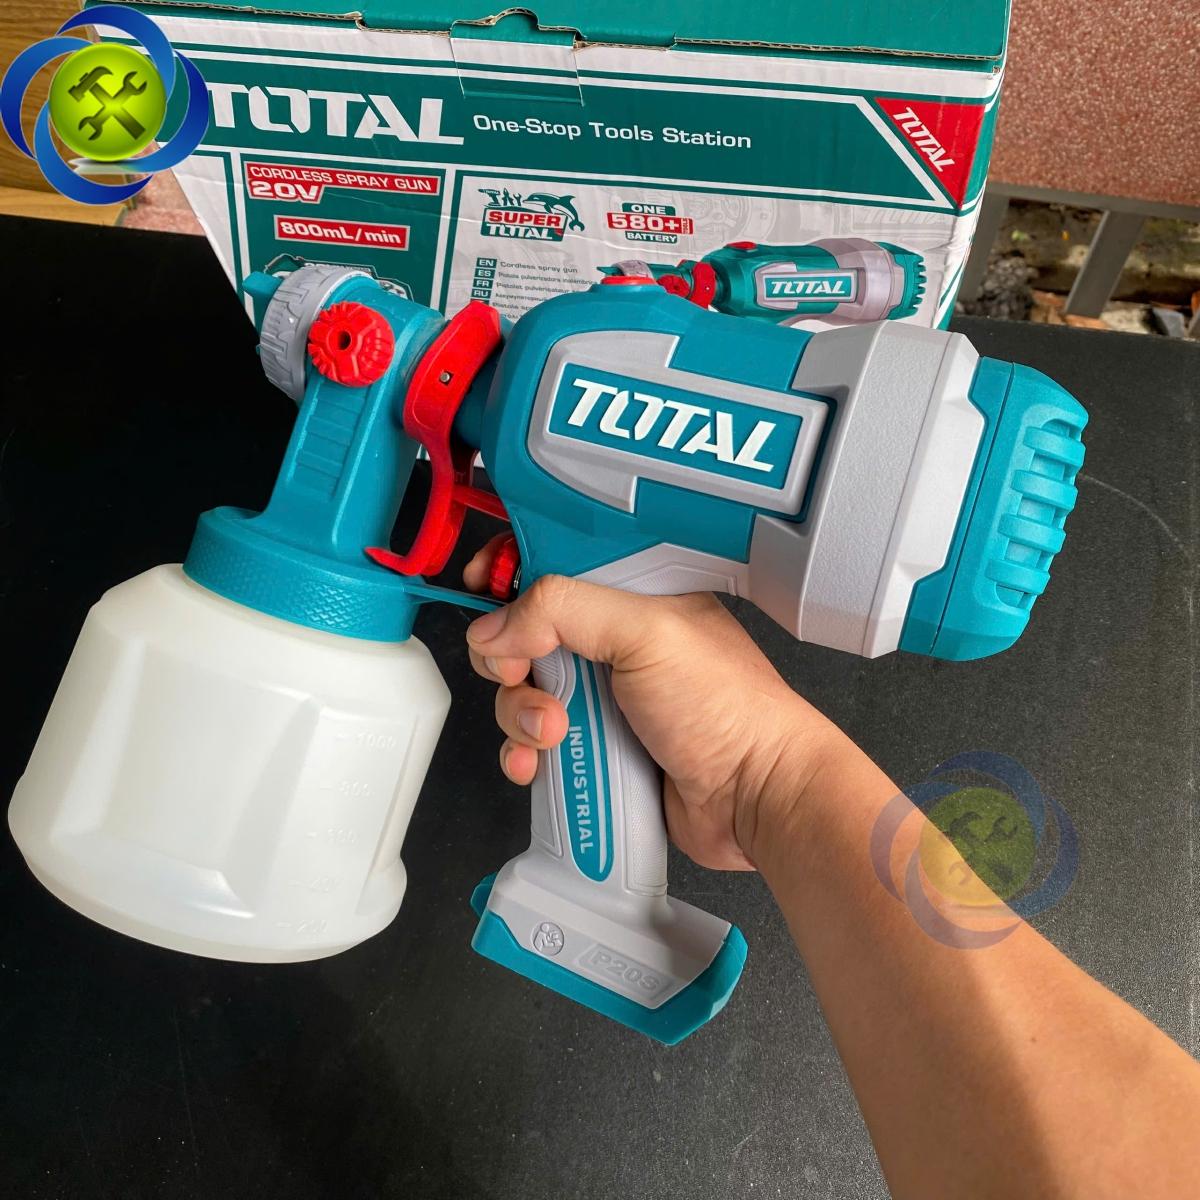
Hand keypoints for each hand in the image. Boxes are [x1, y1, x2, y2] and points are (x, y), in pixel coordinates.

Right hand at [463, 536, 847, 869]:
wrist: (754, 798)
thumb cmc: (728, 709)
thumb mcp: (645, 632)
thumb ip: (562, 610)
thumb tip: (494, 626)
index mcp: (634, 597)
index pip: (557, 564)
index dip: (512, 570)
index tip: (482, 586)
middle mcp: (615, 644)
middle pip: (524, 633)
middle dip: (510, 659)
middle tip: (526, 675)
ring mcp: (604, 699)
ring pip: (522, 692)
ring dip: (519, 714)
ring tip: (553, 733)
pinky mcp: (595, 749)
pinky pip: (533, 743)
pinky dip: (524, 753)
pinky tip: (537, 762)